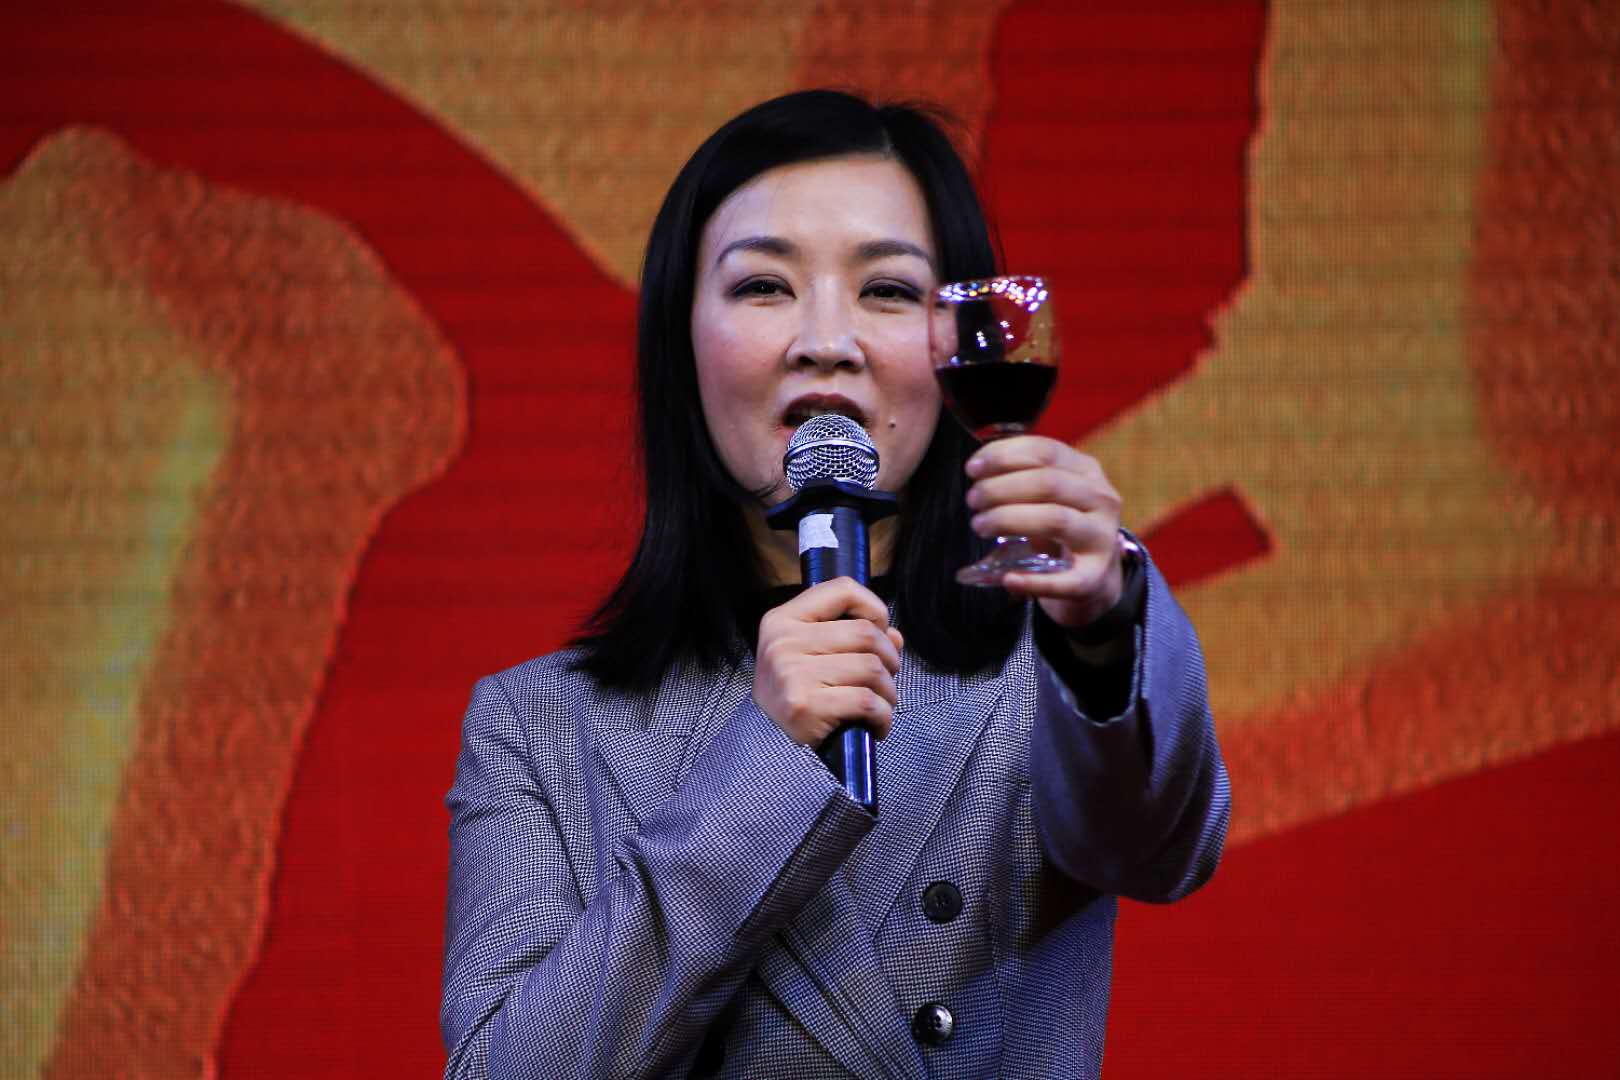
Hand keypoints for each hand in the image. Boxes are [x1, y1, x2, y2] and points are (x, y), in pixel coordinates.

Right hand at [754, 577, 904, 746]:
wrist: (766, 742)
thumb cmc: (796, 693)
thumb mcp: (810, 653)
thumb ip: (852, 636)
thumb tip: (895, 637)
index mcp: (783, 620)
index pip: (843, 590)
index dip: (874, 608)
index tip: (880, 631)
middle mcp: (783, 642)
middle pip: (865, 633)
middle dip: (890, 657)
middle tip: (887, 678)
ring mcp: (792, 674)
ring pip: (871, 668)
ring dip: (889, 691)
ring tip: (881, 703)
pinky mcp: (804, 706)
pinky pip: (866, 702)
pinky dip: (883, 715)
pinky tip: (876, 724)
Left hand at [965, 435, 1124, 629]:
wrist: (1096, 572)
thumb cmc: (1063, 525)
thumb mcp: (1052, 493)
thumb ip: (1023, 476)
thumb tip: (978, 467)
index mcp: (1087, 471)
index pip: (1045, 451)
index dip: (1003, 456)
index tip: (973, 468)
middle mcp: (1100, 500)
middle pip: (1047, 484)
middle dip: (1000, 488)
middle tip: (973, 500)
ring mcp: (1102, 539)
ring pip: (1054, 520)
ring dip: (1008, 520)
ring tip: (980, 525)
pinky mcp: (1095, 577)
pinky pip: (1064, 581)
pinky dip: (1033, 582)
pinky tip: (1009, 579)